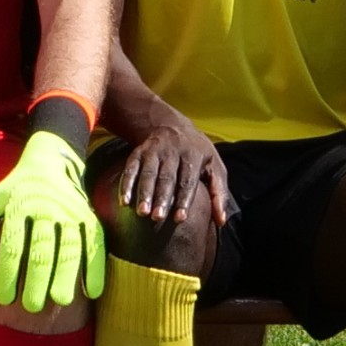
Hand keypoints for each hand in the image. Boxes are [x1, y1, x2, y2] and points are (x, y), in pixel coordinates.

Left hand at [0, 131, 106, 313]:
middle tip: (30, 307)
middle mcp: (46, 209)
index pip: (12, 243)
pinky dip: (95, 267)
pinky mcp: (90, 217)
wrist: (51, 160)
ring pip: (69, 247)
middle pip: (41, 248)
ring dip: (66, 275)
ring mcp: (71, 213)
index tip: (2, 298)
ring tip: (60, 301)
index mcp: (19, 206)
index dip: (7, 271)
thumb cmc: (17, 190)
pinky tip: (92, 292)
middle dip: (36, 278)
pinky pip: (95, 243)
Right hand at [106, 111, 228, 229]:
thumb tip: (222, 221)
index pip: (188, 180)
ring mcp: (154, 151)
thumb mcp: (214, 165)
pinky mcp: (139, 152)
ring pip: (148, 173)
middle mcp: (172, 151)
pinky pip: (131, 168)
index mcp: (193, 155)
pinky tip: (124, 201)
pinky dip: (127, 184)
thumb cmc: (197, 153)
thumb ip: (219, 192)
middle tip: (157, 218)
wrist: (171, 125)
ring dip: (144, 193)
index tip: (179, 218)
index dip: (184, 199)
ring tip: (141, 212)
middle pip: (166, 177)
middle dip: (161, 198)